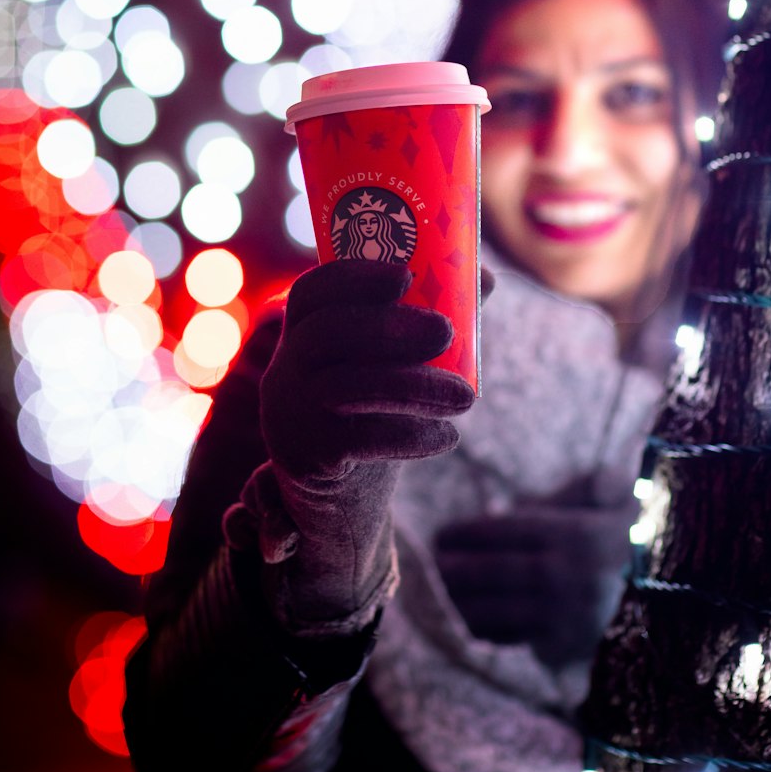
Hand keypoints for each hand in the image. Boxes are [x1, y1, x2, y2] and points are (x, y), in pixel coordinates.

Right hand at [260, 259, 475, 627]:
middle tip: (447, 332)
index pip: (313, 290)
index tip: (407, 275)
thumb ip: (431, 315)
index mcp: (303, 332)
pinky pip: (358, 441)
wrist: (340, 496)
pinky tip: (447, 437)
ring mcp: (288, 414)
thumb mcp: (392, 362)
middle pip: (328, 332)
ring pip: (347, 388)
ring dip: (415, 387)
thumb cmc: (372, 409)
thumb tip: (484, 276)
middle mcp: (286, 368)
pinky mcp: (303, 459)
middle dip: (392, 328)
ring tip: (467, 397)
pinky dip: (410, 437)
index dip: (355, 277)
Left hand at [435, 490, 632, 666]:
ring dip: (461, 602)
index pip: (508, 532)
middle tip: (430, 563)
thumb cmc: (641, 542)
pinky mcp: (565, 648)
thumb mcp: (627, 501)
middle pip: (495, 572)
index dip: (469, 533)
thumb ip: (593, 486)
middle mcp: (568, 576)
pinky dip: (485, 631)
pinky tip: (463, 622)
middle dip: (456, 569)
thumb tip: (582, 486)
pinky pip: (514, 638)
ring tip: (437, 592)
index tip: (442, 534)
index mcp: (578, 536)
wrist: (674, 602)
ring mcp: (565, 616)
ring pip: (498, 609)